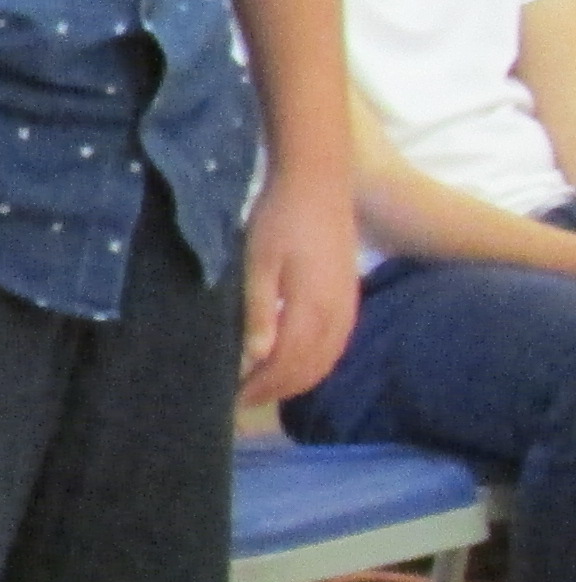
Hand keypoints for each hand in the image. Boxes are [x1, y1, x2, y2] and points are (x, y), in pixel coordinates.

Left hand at [238, 170, 359, 405]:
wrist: (318, 182)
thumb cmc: (280, 219)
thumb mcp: (258, 263)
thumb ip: (259, 312)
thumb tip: (256, 358)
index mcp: (312, 310)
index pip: (286, 367)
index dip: (260, 388)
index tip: (231, 400)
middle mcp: (337, 316)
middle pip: (308, 371)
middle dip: (275, 390)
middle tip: (241, 399)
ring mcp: (348, 307)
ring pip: (327, 361)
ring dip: (297, 381)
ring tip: (264, 388)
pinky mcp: (350, 297)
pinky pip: (337, 346)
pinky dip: (316, 364)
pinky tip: (296, 364)